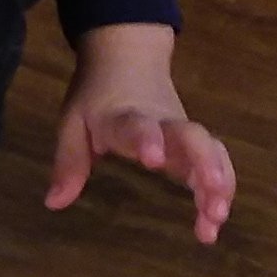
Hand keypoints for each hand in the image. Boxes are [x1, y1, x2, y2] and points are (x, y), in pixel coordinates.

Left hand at [46, 21, 235, 244]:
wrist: (128, 57)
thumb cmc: (98, 96)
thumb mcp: (73, 123)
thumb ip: (68, 163)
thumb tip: (54, 203)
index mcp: (126, 116)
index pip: (138, 125)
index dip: (147, 139)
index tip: (154, 159)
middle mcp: (163, 123)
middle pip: (191, 136)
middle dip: (203, 163)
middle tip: (210, 195)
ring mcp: (182, 131)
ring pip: (210, 150)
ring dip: (219, 183)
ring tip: (217, 218)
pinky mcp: (194, 142)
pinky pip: (216, 160)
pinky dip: (223, 186)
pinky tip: (216, 218)